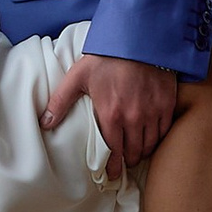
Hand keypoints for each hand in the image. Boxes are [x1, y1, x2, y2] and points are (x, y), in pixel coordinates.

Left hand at [40, 50, 180, 183]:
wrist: (138, 37)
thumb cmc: (106, 57)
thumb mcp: (78, 76)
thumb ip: (60, 101)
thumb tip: (44, 122)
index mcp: (111, 114)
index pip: (113, 151)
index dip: (112, 166)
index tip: (111, 174)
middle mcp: (133, 118)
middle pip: (133, 151)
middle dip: (127, 160)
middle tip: (124, 164)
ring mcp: (152, 112)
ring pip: (149, 144)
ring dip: (142, 152)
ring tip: (137, 154)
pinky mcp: (166, 104)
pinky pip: (164, 131)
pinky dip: (157, 138)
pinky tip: (151, 138)